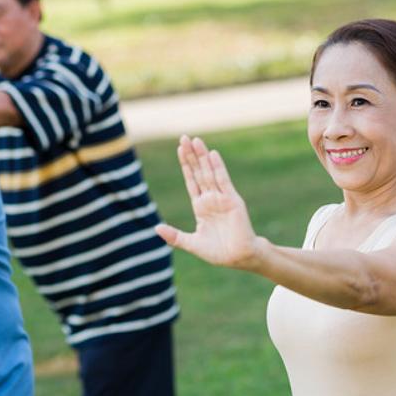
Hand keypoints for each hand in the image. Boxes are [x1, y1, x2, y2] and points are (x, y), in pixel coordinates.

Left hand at [155, 136, 261, 268]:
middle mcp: (211, 199)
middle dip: (191, 155)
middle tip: (184, 137)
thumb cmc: (218, 252)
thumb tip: (156, 228)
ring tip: (196, 140)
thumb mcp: (191, 244)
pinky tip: (212, 154)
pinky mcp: (232, 200)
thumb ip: (174, 236)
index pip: (191, 181)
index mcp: (201, 207)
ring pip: (209, 172)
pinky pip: (223, 180)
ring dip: (202, 156)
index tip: (179, 150)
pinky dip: (218, 167)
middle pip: (198, 172)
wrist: (238, 258)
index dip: (185, 165)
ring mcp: (222, 198)